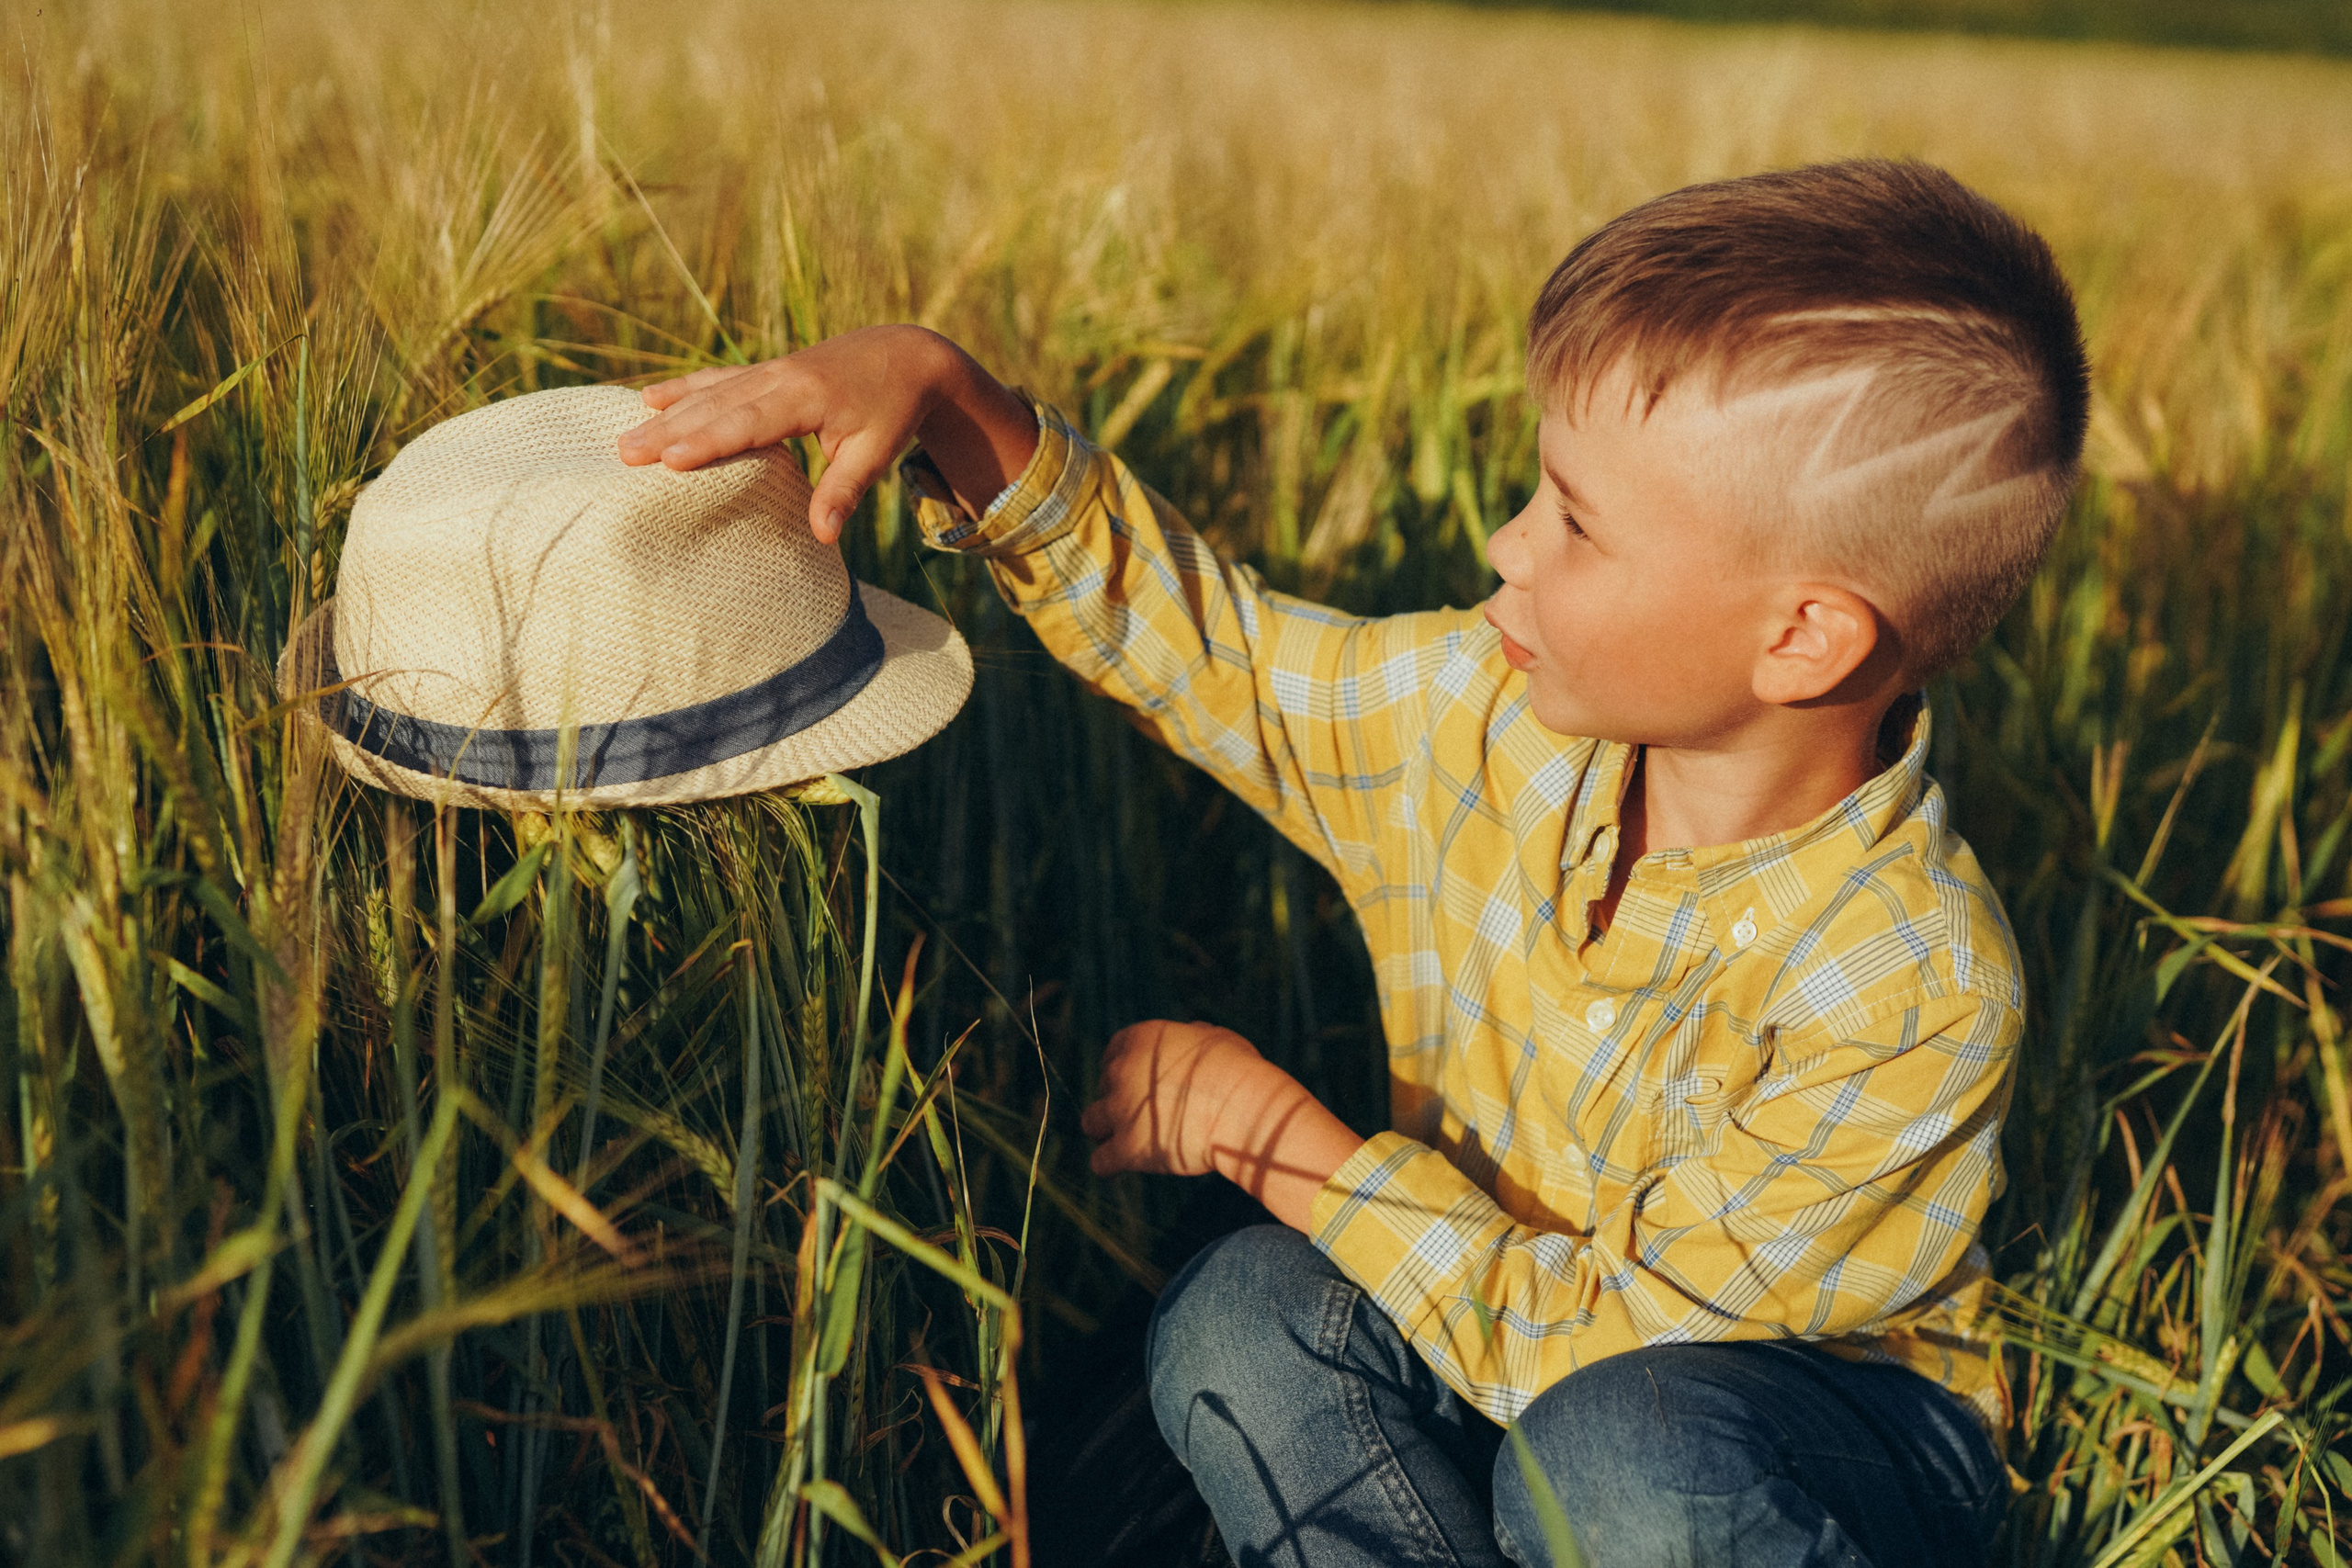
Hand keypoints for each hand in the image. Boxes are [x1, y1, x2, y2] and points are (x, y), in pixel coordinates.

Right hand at [615, 324, 1037, 542]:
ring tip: (626, 435)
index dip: (708, 441)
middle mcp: (780, 377)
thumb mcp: (876, 452)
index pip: (749, 424)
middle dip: (669, 430)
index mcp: (806, 397)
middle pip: (716, 407)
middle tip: (624, 453)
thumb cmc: (893, 410)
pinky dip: (684, 389)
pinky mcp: (767, 371)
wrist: (906, 355)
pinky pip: (718, 380)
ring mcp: (770, 370)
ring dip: (667, 413)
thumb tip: (822, 536)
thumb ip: (845, 491)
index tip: (668, 460)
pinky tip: (651, 397)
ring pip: (710, 392)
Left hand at [1081, 1020, 1269, 1178]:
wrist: (1244, 1108)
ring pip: (1090, 1122)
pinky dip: (1110, 1165)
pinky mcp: (1127, 1149)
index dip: (1123, 1071)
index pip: (1112, 1055)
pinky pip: (1100, 1162)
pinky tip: (1122, 1167)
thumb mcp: (1214, 1038)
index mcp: (1140, 1040)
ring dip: (1106, 1131)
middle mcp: (1122, 1071)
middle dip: (1121, 1101)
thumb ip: (1189, 1037)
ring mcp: (1121, 1111)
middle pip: (1103, 1088)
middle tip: (1147, 1116)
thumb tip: (1190, 1034)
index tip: (1139, 1086)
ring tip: (1129, 1141)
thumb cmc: (1239, 1072)